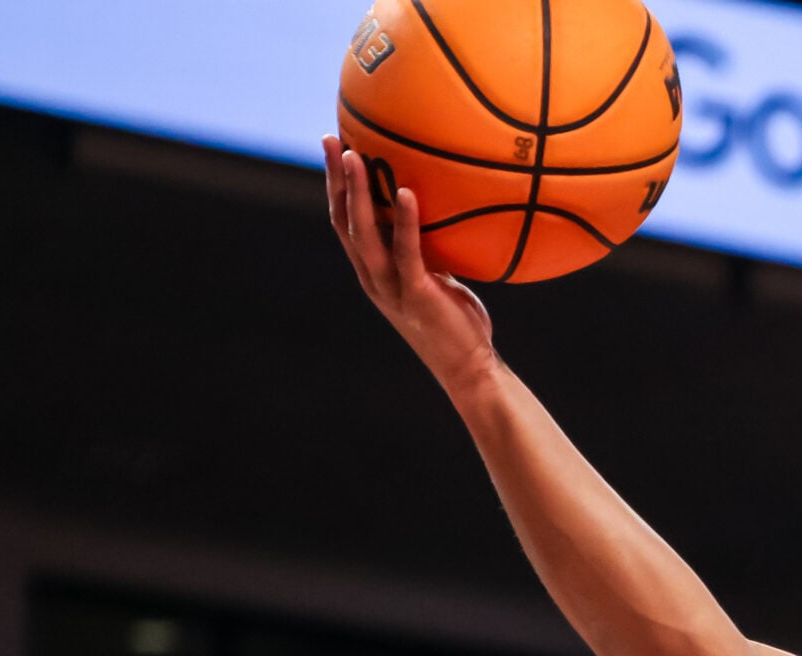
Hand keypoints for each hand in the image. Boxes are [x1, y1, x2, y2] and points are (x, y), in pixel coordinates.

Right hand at [323, 136, 499, 397]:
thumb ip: (428, 249)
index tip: (334, 149)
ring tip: (355, 156)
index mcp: (374, 272)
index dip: (336, 187)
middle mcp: (373, 278)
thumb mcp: (437, 277)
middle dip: (336, 180)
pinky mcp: (417, 295)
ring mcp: (392, 288)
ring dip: (358, 194)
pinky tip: (408, 193)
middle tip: (332, 139)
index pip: (345, 223)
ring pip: (364, 234)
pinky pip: (407, 252)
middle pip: (343, 221)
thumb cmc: (456, 322)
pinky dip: (406, 222)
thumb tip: (442, 211)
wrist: (469, 369)